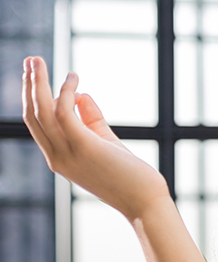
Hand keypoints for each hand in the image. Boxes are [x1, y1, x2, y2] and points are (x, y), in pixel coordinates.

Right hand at [22, 56, 169, 220]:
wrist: (145, 203)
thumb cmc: (129, 175)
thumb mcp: (105, 142)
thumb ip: (91, 120)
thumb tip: (82, 95)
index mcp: (58, 157)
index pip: (36, 124)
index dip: (31, 97)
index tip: (35, 74)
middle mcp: (57, 157)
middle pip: (32, 115)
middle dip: (29, 85)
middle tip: (31, 59)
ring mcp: (67, 154)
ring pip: (42, 111)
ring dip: (39, 82)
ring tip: (39, 60)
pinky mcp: (84, 147)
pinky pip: (64, 113)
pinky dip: (65, 92)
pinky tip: (73, 78)